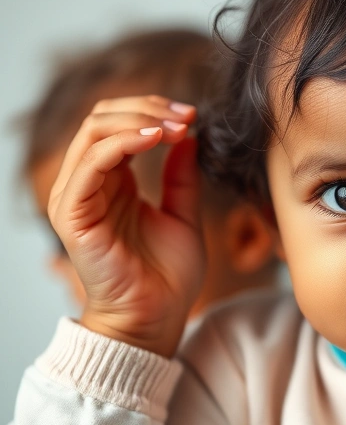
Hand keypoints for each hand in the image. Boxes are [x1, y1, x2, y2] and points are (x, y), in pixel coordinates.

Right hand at [48, 96, 205, 357]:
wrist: (157, 317)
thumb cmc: (168, 276)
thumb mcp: (184, 214)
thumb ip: (181, 176)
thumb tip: (189, 136)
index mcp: (113, 182)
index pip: (118, 125)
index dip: (154, 112)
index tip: (193, 116)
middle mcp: (90, 184)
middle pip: (102, 119)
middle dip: (147, 108)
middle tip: (186, 114)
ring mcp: (78, 197)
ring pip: (94, 132)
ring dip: (138, 119)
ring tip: (176, 126)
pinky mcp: (74, 214)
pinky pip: (92, 163)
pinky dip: (124, 142)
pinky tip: (156, 139)